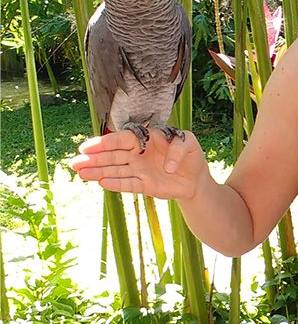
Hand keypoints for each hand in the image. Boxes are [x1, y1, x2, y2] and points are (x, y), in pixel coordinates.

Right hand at [70, 128, 209, 200]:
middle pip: (113, 155)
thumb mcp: (189, 143)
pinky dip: (116, 184)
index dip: (104, 143)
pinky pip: (127, 184)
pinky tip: (101, 183)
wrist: (196, 178)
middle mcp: (138, 154)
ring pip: (115, 170)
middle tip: (75, 162)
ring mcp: (139, 170)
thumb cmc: (190, 155)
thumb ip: (178, 148)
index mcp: (145, 139)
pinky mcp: (143, 185)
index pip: (122, 139)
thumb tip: (168, 166)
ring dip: (98, 171)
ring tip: (81, 173)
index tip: (87, 147)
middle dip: (94, 159)